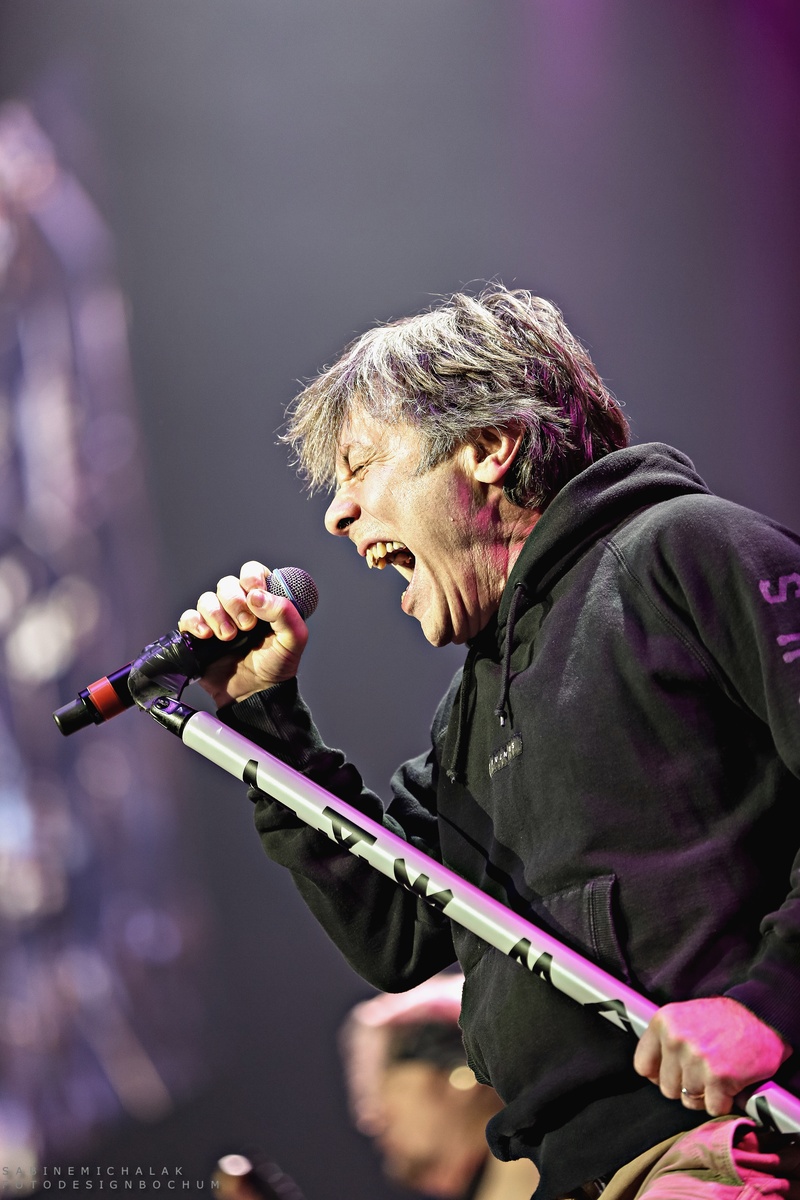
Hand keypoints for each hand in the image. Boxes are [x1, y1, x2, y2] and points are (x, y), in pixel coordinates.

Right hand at [178, 560, 307, 705]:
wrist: (256, 696)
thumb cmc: (277, 666)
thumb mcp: (293, 640)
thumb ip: (285, 613)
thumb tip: (256, 596)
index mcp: (262, 601)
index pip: (252, 572)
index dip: (252, 577)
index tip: (255, 592)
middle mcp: (238, 607)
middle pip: (227, 584)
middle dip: (235, 602)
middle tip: (247, 626)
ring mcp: (217, 620)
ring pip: (207, 599)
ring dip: (217, 614)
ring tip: (229, 637)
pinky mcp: (198, 636)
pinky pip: (188, 618)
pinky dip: (195, 622)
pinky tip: (207, 636)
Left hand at [633, 996, 791, 1115]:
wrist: (762, 1015)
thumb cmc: (725, 1018)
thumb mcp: (685, 1016)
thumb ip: (667, 1039)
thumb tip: (652, 1071)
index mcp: (663, 1023)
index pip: (642, 1065)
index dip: (658, 1075)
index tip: (672, 1075)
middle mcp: (675, 1040)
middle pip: (667, 1088)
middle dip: (685, 1087)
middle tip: (703, 1075)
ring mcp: (696, 1059)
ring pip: (688, 1100)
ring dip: (705, 1095)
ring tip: (718, 1077)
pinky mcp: (718, 1078)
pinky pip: (712, 1108)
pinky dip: (723, 1102)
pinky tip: (730, 1085)